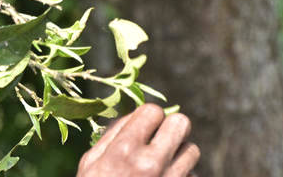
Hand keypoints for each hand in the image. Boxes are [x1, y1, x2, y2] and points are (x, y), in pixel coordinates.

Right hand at [77, 104, 199, 176]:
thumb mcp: (90, 163)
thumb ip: (112, 135)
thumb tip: (135, 114)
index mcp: (124, 150)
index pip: (153, 111)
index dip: (149, 117)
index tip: (145, 126)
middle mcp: (151, 163)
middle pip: (181, 124)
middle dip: (172, 128)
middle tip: (161, 137)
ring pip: (192, 150)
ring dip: (179, 153)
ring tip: (163, 163)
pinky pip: (192, 176)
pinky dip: (181, 176)